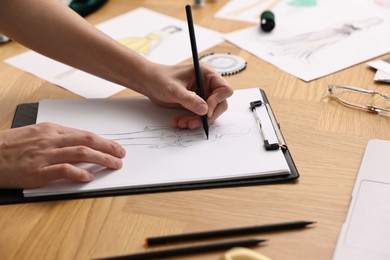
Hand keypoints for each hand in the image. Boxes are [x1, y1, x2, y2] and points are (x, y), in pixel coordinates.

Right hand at [0, 122, 125, 188]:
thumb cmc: (10, 146)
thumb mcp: (35, 134)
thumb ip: (57, 138)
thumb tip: (80, 143)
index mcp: (51, 130)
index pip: (84, 134)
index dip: (103, 141)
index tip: (115, 146)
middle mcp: (51, 140)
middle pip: (87, 141)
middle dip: (108, 147)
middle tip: (122, 154)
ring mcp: (44, 155)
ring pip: (81, 153)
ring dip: (101, 159)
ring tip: (114, 165)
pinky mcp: (37, 171)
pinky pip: (63, 170)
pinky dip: (79, 173)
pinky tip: (89, 177)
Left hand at [143, 62, 233, 128]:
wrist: (149, 83)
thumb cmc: (160, 79)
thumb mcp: (173, 89)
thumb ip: (189, 99)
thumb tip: (205, 110)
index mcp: (207, 74)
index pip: (224, 89)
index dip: (217, 101)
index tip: (205, 110)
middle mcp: (207, 84)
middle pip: (219, 104)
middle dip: (207, 116)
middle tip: (193, 123)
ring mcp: (202, 94)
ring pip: (209, 113)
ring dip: (197, 121)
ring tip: (182, 123)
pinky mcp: (196, 103)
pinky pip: (199, 116)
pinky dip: (190, 121)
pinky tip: (179, 121)